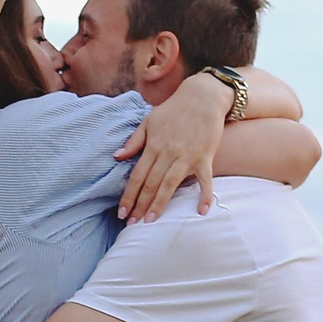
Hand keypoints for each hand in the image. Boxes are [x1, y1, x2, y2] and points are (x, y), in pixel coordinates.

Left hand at [114, 71, 235, 220]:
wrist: (203, 96)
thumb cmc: (174, 109)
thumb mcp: (149, 120)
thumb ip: (134, 141)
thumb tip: (117, 156)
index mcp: (153, 145)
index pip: (137, 176)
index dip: (128, 196)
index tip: (122, 213)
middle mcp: (168, 153)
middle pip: (151, 184)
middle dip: (140, 205)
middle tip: (132, 224)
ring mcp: (187, 156)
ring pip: (170, 184)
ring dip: (160, 203)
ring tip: (152, 221)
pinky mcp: (205, 157)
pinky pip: (205, 180)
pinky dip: (204, 195)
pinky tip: (201, 211)